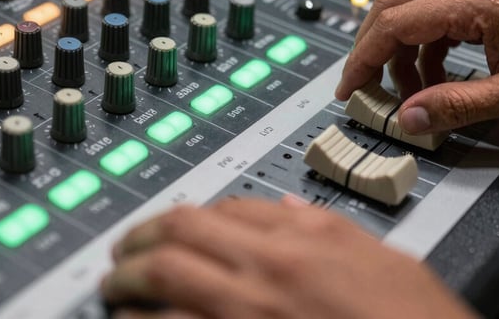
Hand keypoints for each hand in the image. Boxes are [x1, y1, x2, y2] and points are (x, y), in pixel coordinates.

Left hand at [101, 196, 476, 318]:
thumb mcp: (384, 259)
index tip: (174, 227)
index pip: (225, 209)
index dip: (191, 215)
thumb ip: (326, 228)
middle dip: (139, 239)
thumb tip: (285, 208)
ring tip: (114, 290)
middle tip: (122, 251)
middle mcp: (264, 279)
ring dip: (127, 286)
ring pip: (160, 286)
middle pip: (177, 237)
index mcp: (301, 246)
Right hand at [335, 0, 498, 133]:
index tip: (349, 87)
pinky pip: (431, 14)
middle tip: (364, 86)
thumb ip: (456, 107)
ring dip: (396, 49)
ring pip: (407, 6)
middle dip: (370, 48)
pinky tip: (432, 76)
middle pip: (391, 4)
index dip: (363, 58)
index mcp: (475, 0)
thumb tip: (407, 118)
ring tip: (407, 91)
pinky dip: (420, 46)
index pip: (395, 22)